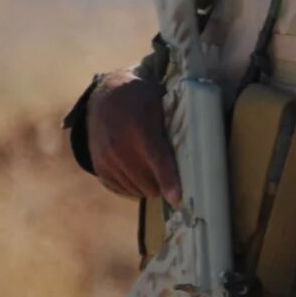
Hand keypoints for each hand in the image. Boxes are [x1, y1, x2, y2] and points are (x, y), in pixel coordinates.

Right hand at [88, 72, 179, 202]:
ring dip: (148, 186)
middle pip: (147, 183)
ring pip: (135, 189)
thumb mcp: (160, 108)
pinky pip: (121, 189)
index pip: (157, 160)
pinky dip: (133, 186)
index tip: (176, 199)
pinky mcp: (98, 167)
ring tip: (155, 172)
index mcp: (139, 131)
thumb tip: (197, 154)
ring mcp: (106, 159)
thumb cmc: (142, 102)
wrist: (106, 97)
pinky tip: (141, 174)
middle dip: (162, 185)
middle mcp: (119, 148)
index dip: (168, 180)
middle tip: (172, 178)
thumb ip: (171, 132)